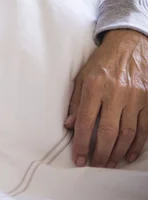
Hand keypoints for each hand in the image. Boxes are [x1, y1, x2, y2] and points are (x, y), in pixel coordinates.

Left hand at [65, 29, 147, 167]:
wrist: (130, 43)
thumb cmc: (102, 61)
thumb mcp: (82, 76)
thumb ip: (75, 102)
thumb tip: (69, 126)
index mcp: (95, 86)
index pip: (86, 121)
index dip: (81, 143)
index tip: (78, 158)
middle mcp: (116, 93)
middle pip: (108, 132)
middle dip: (100, 153)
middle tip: (94, 164)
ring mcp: (135, 98)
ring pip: (127, 133)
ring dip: (117, 152)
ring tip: (109, 163)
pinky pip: (144, 128)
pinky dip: (136, 145)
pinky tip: (128, 155)